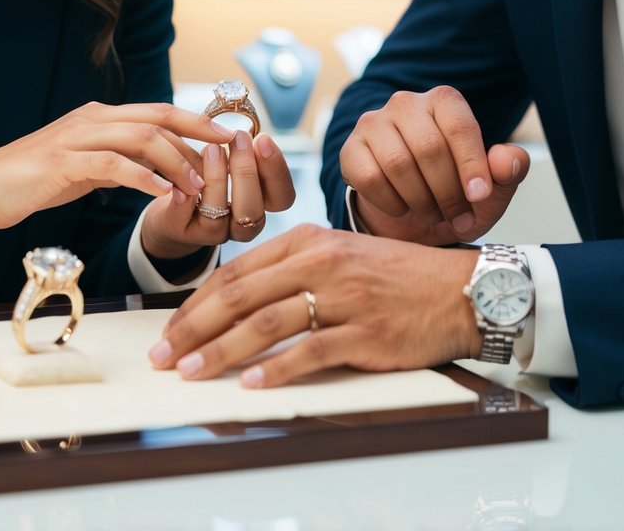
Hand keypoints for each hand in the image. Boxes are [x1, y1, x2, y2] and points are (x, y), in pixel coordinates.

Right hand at [0, 102, 238, 240]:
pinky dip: (143, 179)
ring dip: (176, 161)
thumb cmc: (33, 181)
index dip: (197, 121)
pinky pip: (113, 165)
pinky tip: (163, 195)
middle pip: (158, 117)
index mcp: (101, 116)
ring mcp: (77, 137)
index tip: (229, 137)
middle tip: (230, 151)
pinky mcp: (63, 162)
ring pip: (141, 138)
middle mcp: (93, 118)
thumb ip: (119, 162)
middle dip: (199, 132)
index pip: (159, 111)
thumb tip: (155, 170)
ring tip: (200, 185)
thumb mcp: (86, 167)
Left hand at [140, 129, 295, 259]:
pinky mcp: (184, 231)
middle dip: (246, 172)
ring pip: (218, 218)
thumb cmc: (211, 174)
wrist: (176, 203)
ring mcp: (214, 232)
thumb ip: (247, 152)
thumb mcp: (233, 160)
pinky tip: (183, 178)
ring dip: (216, 181)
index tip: (263, 139)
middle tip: (237, 138)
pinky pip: (185, 218)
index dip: (277, 171)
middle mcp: (242, 224)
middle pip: (253, 210)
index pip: (283, 198)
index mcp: (261, 204)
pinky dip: (184, 198)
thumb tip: (252, 136)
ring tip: (211, 149)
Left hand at [149, 223, 481, 386]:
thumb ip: (292, 269)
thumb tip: (239, 301)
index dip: (197, 302)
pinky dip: (277, 369)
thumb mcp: (339, 253)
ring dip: (222, 351)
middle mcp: (321, 262)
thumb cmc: (396, 275)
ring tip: (192, 372)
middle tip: (165, 355)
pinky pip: (310, 351)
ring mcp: (343, 297)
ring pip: (266, 324)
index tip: (169, 328)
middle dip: (195, 328)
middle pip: (242, 297)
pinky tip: (252, 384)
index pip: (238, 272)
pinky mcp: (364, 331)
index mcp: (308, 240)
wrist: (458, 288)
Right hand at [340, 86, 528, 244]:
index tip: (479, 197)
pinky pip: (370, 178)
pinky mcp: (351, 148)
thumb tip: (509, 159)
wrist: (410, 214)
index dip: (472, 164)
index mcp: (444, 101)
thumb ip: (509, 170)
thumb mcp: (491, 189)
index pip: (459, 126)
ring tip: (434, 215)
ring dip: (421, 200)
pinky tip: (403, 207)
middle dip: (448, 192)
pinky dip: (391, 203)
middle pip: (429, 148)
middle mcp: (406, 103)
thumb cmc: (454, 192)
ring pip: (398, 163)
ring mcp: (374, 123)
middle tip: (459, 218)